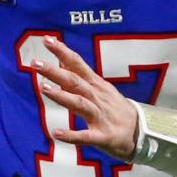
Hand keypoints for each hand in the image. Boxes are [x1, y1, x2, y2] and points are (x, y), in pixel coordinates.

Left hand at [32, 36, 138, 160]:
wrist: (142, 132)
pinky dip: (72, 135)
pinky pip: (86, 136)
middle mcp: (97, 97)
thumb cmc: (115, 108)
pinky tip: (57, 133)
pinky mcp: (103, 136)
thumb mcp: (100, 87)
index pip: (77, 64)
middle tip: (35, 62)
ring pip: (80, 103)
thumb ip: (80, 74)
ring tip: (43, 88)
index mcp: (95, 84)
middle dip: (54, 71)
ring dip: (62, 96)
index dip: (62, 51)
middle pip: (74, 81)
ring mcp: (100, 116)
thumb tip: (61, 59)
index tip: (46, 39)